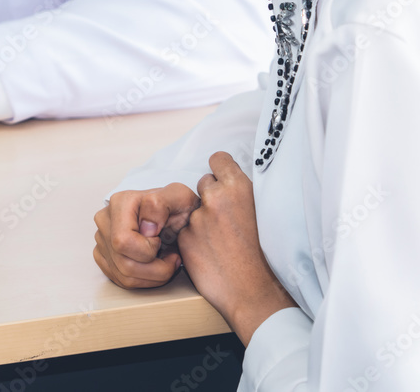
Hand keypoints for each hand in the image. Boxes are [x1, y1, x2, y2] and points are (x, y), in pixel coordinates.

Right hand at [93, 183, 199, 288]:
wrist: (175, 212)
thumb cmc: (177, 207)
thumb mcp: (179, 197)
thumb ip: (160, 204)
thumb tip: (146, 227)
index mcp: (119, 203)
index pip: (123, 242)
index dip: (149, 249)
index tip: (162, 239)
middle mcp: (105, 220)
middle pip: (124, 264)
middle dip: (156, 269)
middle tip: (171, 257)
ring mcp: (102, 239)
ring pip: (123, 276)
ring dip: (153, 276)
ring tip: (166, 261)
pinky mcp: (103, 255)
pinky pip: (121, 280)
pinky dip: (144, 280)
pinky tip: (154, 266)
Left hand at [177, 152, 295, 344]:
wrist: (254, 292)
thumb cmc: (268, 258)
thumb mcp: (266, 215)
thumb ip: (246, 195)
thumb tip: (235, 182)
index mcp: (240, 189)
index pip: (218, 160)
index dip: (220, 170)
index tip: (222, 179)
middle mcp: (216, 199)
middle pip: (204, 182)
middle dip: (210, 195)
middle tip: (225, 217)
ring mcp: (197, 218)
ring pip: (193, 208)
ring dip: (201, 218)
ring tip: (220, 240)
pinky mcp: (184, 238)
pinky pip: (185, 229)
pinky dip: (193, 237)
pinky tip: (210, 252)